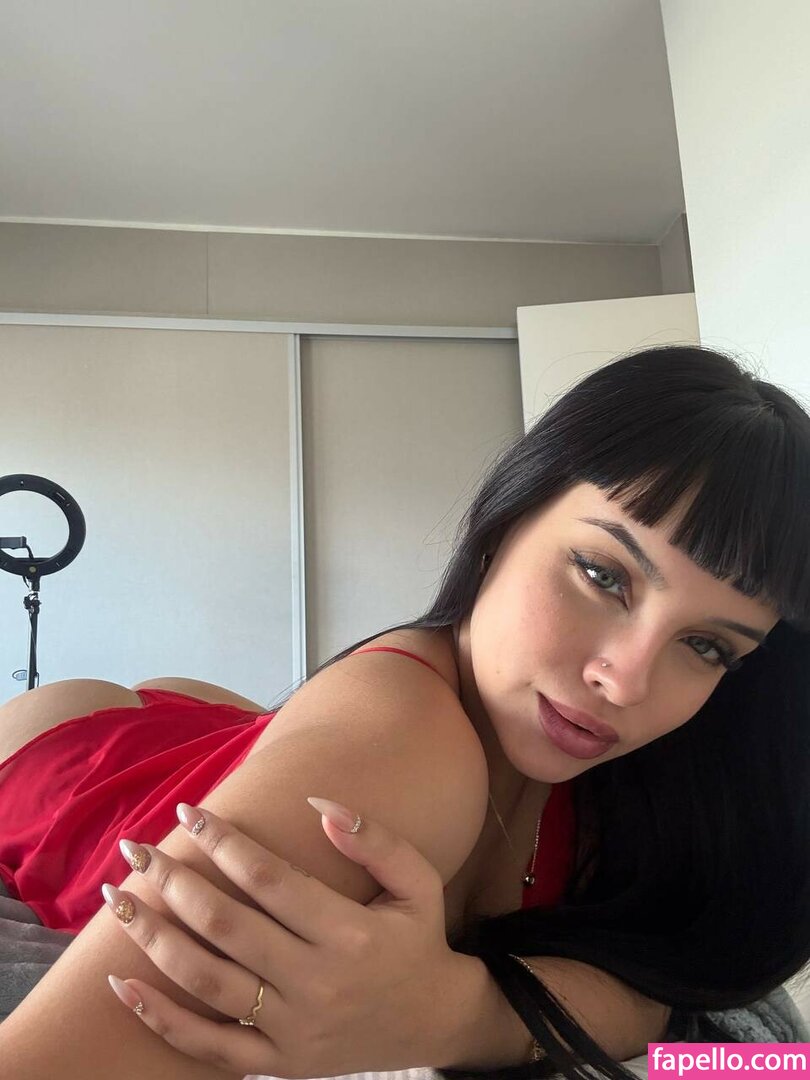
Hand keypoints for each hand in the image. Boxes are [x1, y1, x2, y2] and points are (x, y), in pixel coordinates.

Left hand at [103, 798, 471, 1078]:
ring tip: (117, 900)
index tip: (188, 810)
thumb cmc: (418, 937)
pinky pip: (207, 1047)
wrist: (432, 1021)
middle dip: (173, 880)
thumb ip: (375, 839)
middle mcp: (317, 981)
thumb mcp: (418, 881)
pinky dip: (159, 1018)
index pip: (268, 878)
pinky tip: (122, 982)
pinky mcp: (278, 1063)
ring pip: (205, 982)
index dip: (222, 841)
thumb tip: (317, 803)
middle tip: (136, 849)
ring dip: (153, 937)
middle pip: (224, 925)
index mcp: (348, 931)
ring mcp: (293, 1028)